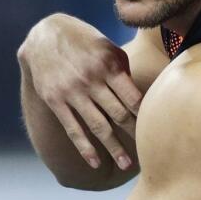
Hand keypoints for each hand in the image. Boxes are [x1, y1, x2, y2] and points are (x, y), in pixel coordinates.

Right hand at [19, 15, 142, 169]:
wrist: (44, 34)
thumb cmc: (85, 42)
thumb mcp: (107, 48)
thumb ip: (124, 72)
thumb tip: (140, 99)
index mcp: (109, 64)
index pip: (132, 97)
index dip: (145, 116)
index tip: (156, 132)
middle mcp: (91, 79)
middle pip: (118, 114)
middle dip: (135, 135)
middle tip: (150, 153)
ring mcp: (72, 91)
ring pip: (98, 126)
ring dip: (114, 148)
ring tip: (126, 165)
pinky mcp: (55, 100)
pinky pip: (73, 129)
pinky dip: (84, 148)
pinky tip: (95, 163)